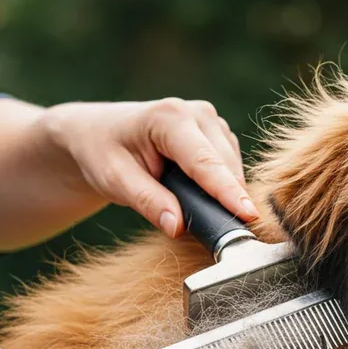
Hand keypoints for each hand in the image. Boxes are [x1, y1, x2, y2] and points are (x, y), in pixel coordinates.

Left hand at [42, 99, 257, 236]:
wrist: (99, 133)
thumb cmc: (103, 153)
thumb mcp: (115, 181)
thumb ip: (148, 202)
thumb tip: (178, 227)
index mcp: (169, 118)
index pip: (205, 162)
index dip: (226, 191)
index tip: (248, 216)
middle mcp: (197, 113)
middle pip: (225, 165)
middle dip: (227, 199)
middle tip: (219, 235)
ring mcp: (211, 121)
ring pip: (233, 167)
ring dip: (224, 193)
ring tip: (197, 211)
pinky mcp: (217, 134)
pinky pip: (230, 166)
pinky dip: (223, 186)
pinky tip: (202, 197)